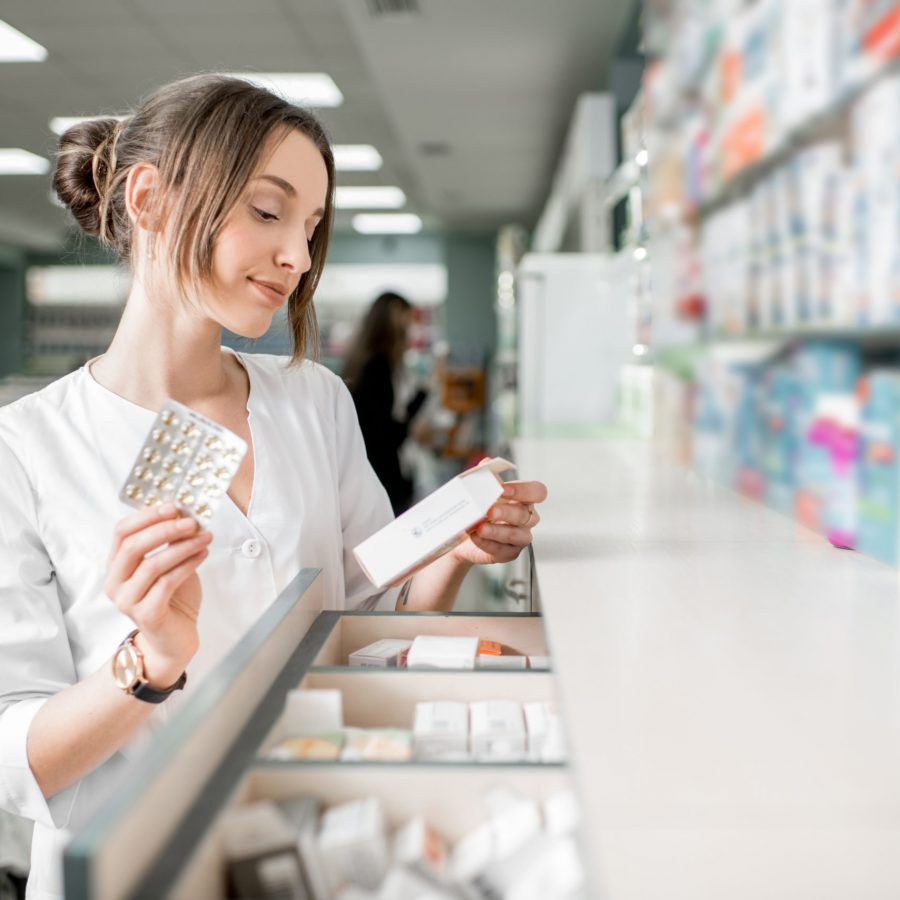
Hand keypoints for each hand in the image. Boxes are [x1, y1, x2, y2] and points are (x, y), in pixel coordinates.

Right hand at [104, 503, 211, 686]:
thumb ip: (169, 542)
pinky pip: (166, 583)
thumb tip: (184, 513)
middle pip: (133, 546)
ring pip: (152, 565)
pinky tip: (203, 554)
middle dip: (165, 529)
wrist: (175, 639)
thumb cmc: (171, 597)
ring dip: (182, 546)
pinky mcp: (146, 615)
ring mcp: (127, 601)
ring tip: (205, 537)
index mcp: (116, 566)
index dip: (146, 516)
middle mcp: (115, 583)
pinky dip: (187, 565)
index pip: (121, 532)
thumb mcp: (169, 563)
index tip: (173, 506)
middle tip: (192, 521)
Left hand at [452, 480, 547, 566]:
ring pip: (518, 535)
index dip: (524, 490)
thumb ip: (485, 476)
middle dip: (507, 512)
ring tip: (480, 527)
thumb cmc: (477, 507)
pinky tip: (476, 537)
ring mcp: (520, 537)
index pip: (538, 491)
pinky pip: (502, 550)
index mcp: (524, 498)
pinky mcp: (509, 553)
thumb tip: (487, 463)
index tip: (502, 489)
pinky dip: (487, 543)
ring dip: (498, 531)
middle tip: (489, 510)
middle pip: (526, 515)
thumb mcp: (480, 489)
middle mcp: (527, 518)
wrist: (461, 532)